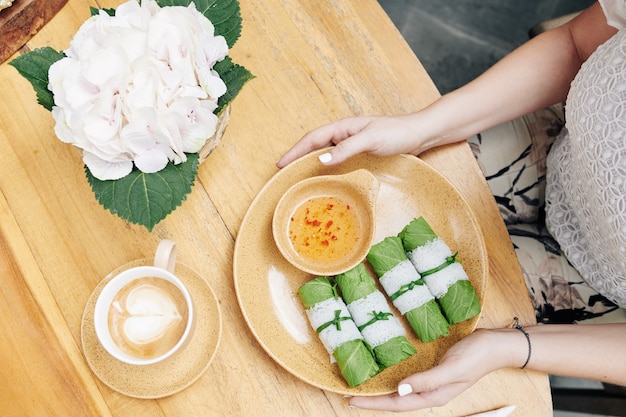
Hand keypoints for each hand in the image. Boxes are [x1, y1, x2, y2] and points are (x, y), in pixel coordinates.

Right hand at [276, 115, 427, 167]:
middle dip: (297, 158)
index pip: (312, 139)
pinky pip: (337, 161)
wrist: (420, 134)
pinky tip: (324, 178)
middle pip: (314, 146)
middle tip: (283, 174)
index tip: (280, 164)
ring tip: (298, 178)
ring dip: (310, 164)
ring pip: (325, 154)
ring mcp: (352, 144)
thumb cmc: (396, 133)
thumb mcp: (369, 140)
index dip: (294, 151)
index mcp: (342, 127)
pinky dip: (326, 169)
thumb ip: (345, 149)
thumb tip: (320, 160)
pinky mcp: (361, 153)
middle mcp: (344, 134)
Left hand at [349, 329, 521, 411]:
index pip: (398, 404)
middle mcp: (430, 390)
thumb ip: (428, 380)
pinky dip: (394, 376)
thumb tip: (400, 390)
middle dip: (373, 400)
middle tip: (350, 395)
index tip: (352, 401)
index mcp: (434, 395)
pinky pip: (408, 376)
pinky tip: (385, 370)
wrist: (496, 344)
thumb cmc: (477, 355)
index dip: (374, 404)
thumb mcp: (452, 368)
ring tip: (362, 386)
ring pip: (401, 390)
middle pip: (396, 400)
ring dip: (382, 389)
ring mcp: (431, 380)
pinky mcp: (432, 368)